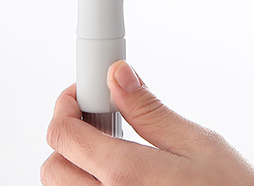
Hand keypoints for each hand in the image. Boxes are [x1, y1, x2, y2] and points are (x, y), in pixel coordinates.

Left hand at [41, 60, 253, 185]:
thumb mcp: (200, 143)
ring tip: (118, 150)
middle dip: (69, 136)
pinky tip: (126, 177)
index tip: (86, 92)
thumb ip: (150, 111)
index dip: (67, 104)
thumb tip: (118, 77)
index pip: (63, 135)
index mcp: (125, 176)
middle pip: (53, 168)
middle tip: (102, 118)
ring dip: (79, 166)